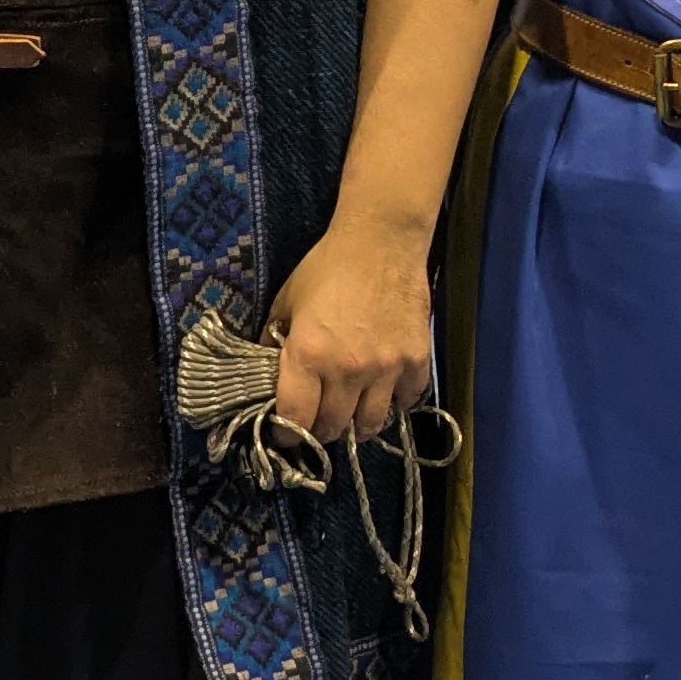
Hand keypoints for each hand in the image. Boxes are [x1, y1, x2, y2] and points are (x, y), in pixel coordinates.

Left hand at [269, 211, 433, 442]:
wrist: (381, 243)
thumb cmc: (326, 268)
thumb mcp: (286, 302)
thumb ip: (274, 342)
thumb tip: (264, 375)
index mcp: (309, 355)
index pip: (296, 418)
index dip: (287, 435)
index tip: (284, 436)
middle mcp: (348, 369)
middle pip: (333, 428)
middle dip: (319, 432)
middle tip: (315, 423)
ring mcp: (387, 368)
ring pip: (370, 424)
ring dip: (355, 425)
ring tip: (349, 415)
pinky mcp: (416, 360)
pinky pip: (406, 402)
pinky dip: (393, 405)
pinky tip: (383, 394)